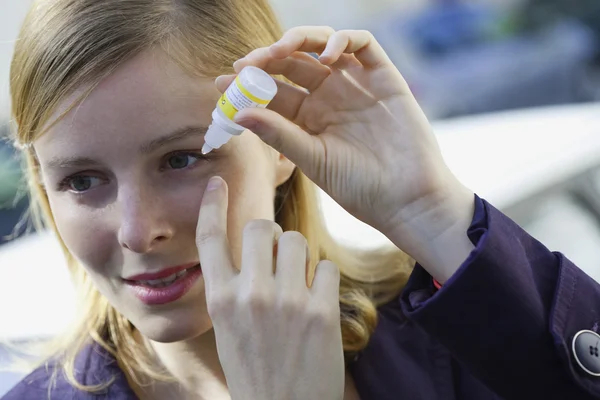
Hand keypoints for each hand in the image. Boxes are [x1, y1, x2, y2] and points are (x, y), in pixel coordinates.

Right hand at [196, 176, 344, 399]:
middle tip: (278, 256)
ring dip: (299, 255)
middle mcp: (249, 294)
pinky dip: (322, 278)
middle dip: (272, 235)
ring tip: (298, 282)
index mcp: (220, 299)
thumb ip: (235, 289)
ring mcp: (286, 301)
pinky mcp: (320, 311)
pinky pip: (324, 265)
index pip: (210, 238)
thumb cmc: (256, 371)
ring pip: (297, 240)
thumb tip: (253, 253)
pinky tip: (318, 300)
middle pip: (263, 226)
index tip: (217, 183)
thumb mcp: (229, 329)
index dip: (213, 205)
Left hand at [219, 26, 475, 280]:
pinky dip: (343, 40)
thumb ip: (279, 134)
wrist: (407, 199)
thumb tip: (237, 113)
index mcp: (307, 120)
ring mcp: (355, 85)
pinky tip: (327, 57)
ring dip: (298, 42)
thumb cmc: (359, 188)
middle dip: (267, 59)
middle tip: (248, 63)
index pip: (272, 92)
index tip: (223, 82)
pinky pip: (362, 45)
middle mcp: (328, 98)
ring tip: (279, 52)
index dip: (248, 84)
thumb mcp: (313, 160)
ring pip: (321, 47)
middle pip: (292, 65)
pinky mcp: (383, 77)